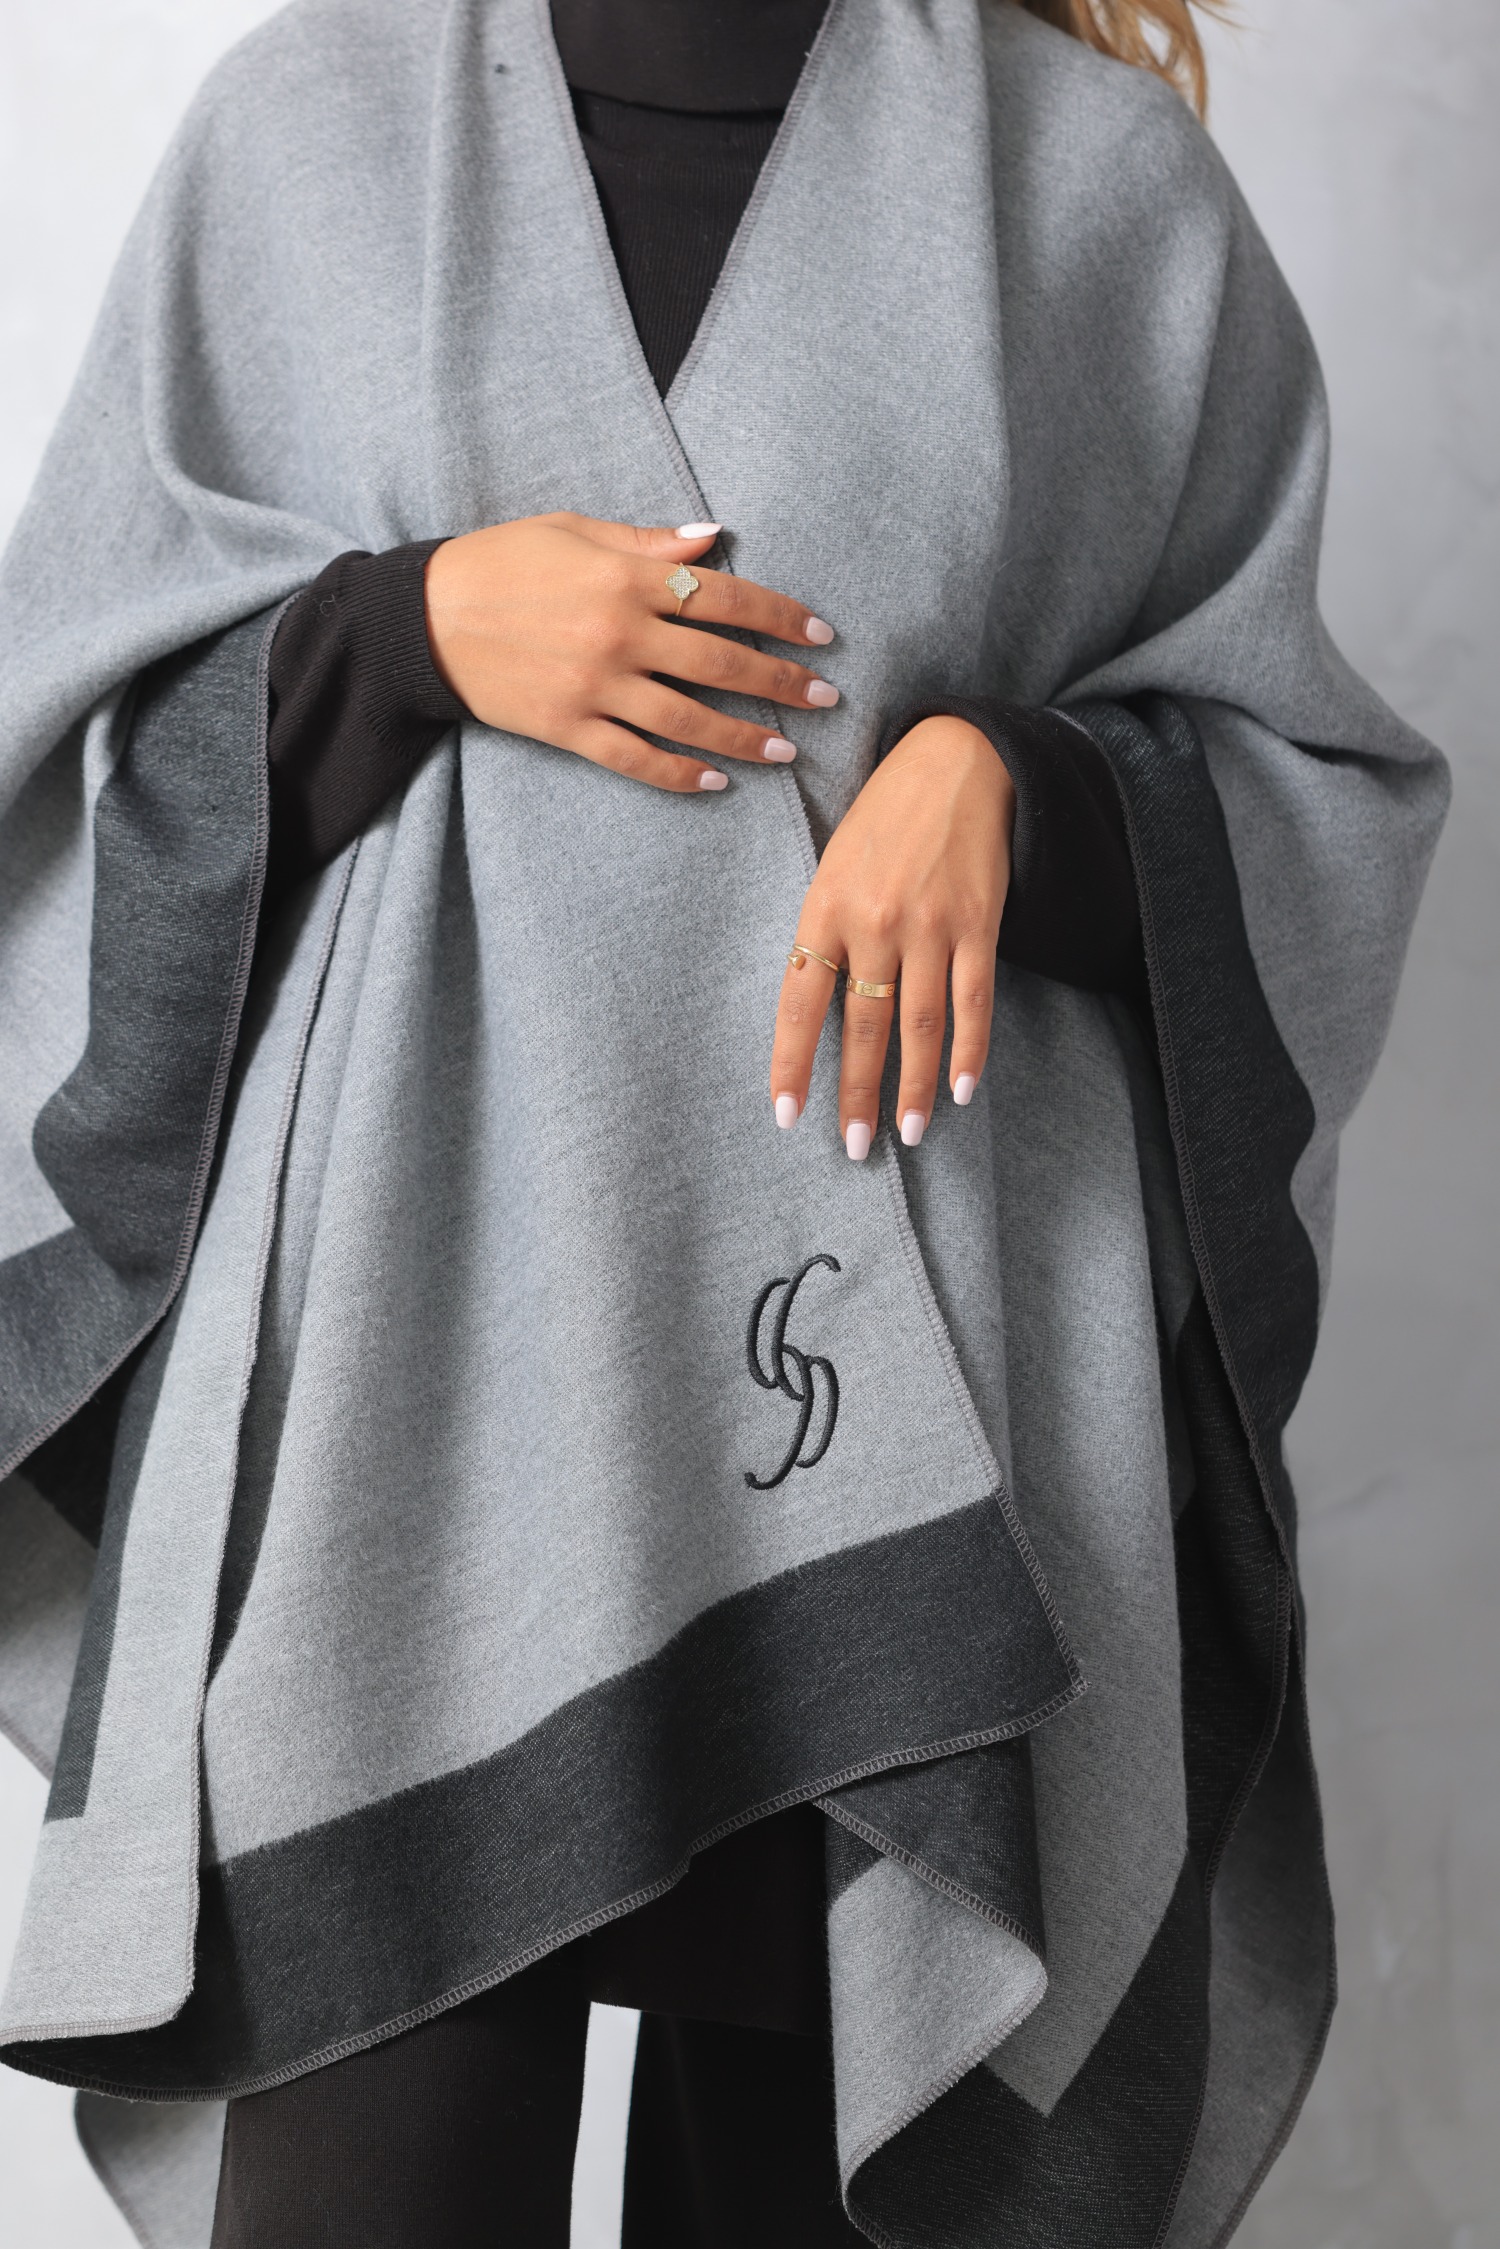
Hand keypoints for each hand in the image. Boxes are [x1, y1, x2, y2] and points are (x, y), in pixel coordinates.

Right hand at [423, 513, 837, 792]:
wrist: (421, 618)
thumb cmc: (499, 562)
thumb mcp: (574, 530)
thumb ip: (648, 541)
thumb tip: (714, 538)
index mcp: (627, 577)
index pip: (727, 597)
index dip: (782, 617)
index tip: (822, 636)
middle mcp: (619, 634)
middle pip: (721, 664)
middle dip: (781, 683)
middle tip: (824, 699)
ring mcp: (594, 686)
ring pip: (688, 720)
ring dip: (745, 738)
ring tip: (785, 750)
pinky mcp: (567, 727)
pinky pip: (635, 758)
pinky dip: (679, 773)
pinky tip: (716, 782)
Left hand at [769, 716, 1015, 1153]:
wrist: (957, 759)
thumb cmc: (885, 817)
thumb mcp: (834, 865)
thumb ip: (826, 932)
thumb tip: (818, 1007)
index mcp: (825, 908)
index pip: (800, 1004)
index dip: (793, 1064)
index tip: (788, 1115)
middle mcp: (874, 922)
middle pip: (861, 1028)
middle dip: (857, 1094)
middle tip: (856, 1148)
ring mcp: (930, 925)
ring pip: (918, 1025)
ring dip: (913, 1087)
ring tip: (909, 1134)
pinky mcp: (979, 923)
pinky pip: (974, 1002)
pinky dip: (970, 1051)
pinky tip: (963, 1089)